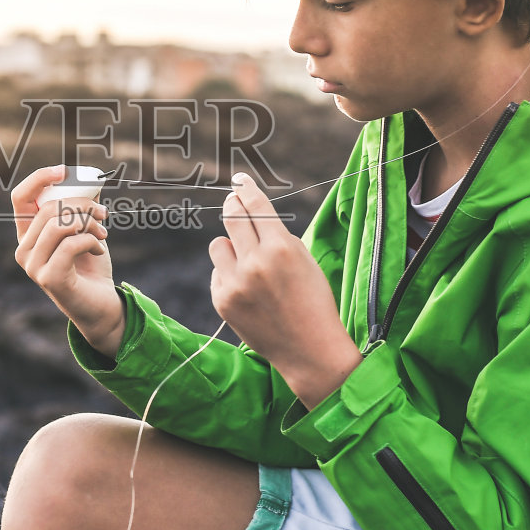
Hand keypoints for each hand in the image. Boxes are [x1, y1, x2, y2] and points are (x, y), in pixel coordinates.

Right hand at [11, 165, 124, 357]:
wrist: (101, 304)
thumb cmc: (91, 266)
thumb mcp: (86, 230)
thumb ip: (83, 207)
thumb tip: (92, 178)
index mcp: (27, 234)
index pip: (20, 197)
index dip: (39, 179)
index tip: (65, 171)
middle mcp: (23, 249)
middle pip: (48, 209)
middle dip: (82, 204)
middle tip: (103, 213)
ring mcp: (33, 265)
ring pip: (59, 225)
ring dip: (88, 222)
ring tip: (103, 231)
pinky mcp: (49, 278)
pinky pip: (70, 244)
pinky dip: (90, 240)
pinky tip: (98, 248)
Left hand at [209, 173, 361, 407]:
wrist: (309, 349)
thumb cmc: (312, 301)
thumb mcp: (305, 260)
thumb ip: (278, 236)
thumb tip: (250, 210)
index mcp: (282, 248)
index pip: (256, 206)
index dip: (246, 189)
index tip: (239, 180)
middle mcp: (255, 263)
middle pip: (232, 218)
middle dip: (233, 206)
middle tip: (233, 202)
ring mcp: (236, 283)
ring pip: (218, 244)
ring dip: (230, 247)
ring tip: (248, 263)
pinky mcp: (222, 301)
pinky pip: (217, 272)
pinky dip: (229, 275)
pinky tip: (248, 291)